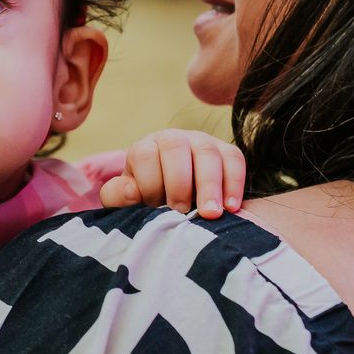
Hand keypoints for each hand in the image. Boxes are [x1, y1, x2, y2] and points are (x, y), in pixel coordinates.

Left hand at [99, 128, 245, 217]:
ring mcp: (202, 142)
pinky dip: (234, 183)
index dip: (149, 184)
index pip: (145, 155)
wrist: (178, 197)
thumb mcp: (129, 199)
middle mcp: (174, 139)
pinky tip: (232, 208)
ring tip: (211, 214)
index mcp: (145, 148)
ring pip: (207, 152)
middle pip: (176, 147)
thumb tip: (131, 191)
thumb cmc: (149, 199)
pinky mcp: (227, 152)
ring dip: (210, 185)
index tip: (155, 208)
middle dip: (179, 183)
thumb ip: (119, 196)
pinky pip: (235, 159)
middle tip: (183, 212)